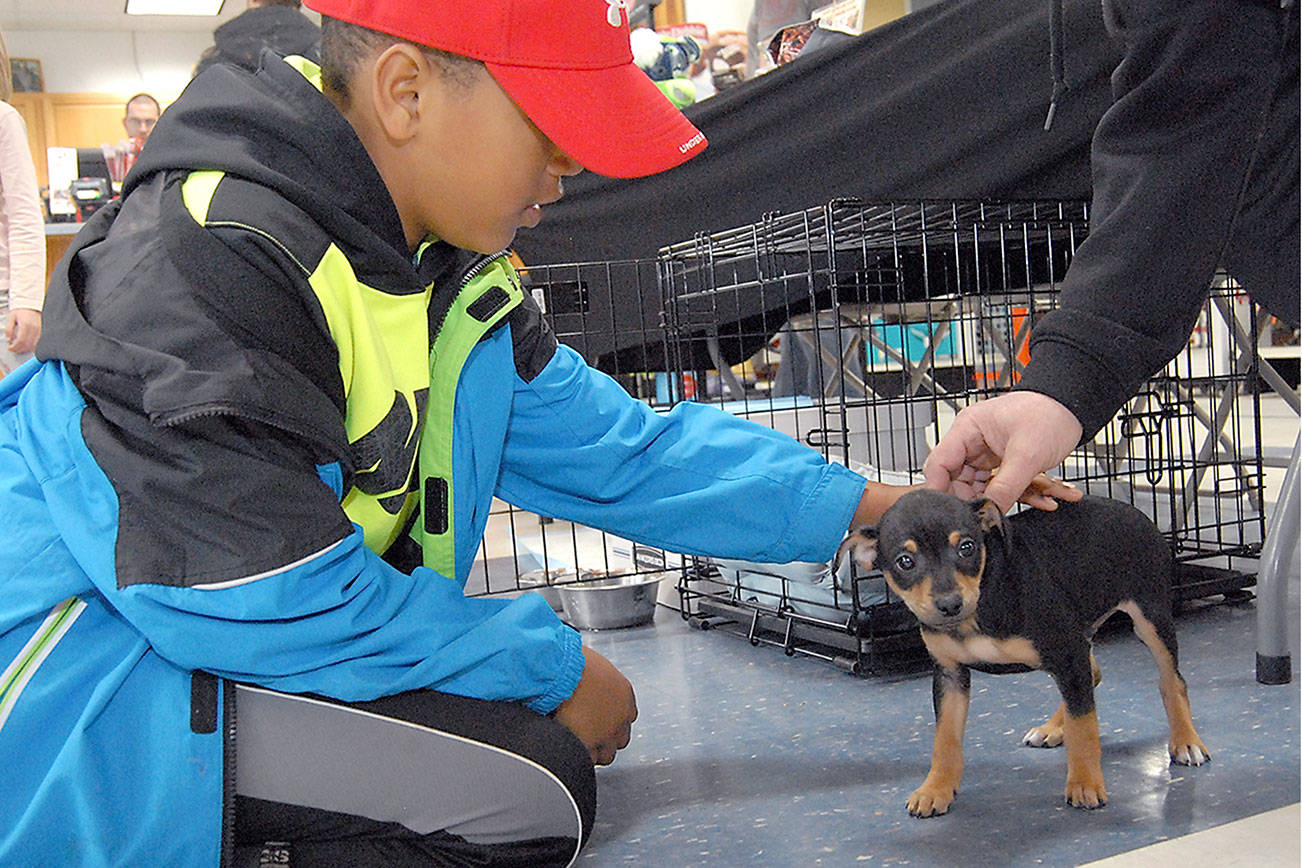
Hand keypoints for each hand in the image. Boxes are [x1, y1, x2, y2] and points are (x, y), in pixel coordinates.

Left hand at [6, 308, 40, 354]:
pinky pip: (38, 343)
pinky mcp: (42, 332)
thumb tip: (9, 340)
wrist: (32, 306)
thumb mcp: (11, 317)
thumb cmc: (22, 311)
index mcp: (26, 325)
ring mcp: (40, 331)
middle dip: (19, 349)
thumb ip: (9, 329)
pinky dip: (31, 347)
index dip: (15, 347)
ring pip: (33, 345)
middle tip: (13, 350)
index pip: (21, 341)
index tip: (10, 348)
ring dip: (25, 349)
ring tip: (19, 349)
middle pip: (27, 345)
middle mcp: (34, 329)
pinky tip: (26, 346)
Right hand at [552, 646, 636, 765]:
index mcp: (624, 694)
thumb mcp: (592, 663)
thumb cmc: (571, 659)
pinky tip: (567, 747)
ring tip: (576, 743)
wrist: (560, 671)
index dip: (611, 720)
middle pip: (620, 738)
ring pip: (606, 754)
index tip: (599, 719)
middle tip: (588, 733)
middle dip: (606, 738)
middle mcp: (621, 716)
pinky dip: (579, 755)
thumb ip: (596, 678)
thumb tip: (585, 678)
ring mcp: (607, 733)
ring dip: (594, 750)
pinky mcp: (590, 745)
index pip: (626, 716)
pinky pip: (587, 759)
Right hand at [923, 392, 1082, 512]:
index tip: (951, 513)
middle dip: (979, 500)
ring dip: (1012, 498)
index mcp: (968, 430)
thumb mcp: (1027, 454)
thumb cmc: (1049, 412)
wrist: (1074, 407)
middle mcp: (973, 442)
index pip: (939, 464)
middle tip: (995, 514)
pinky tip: (1046, 497)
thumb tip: (990, 513)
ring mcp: (988, 454)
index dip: (940, 490)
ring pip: (986, 488)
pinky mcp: (1004, 463)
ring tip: (1039, 499)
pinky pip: (1006, 486)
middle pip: (960, 481)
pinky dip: (1027, 494)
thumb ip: (1007, 487)